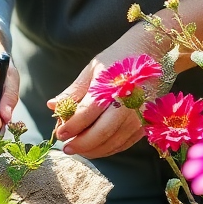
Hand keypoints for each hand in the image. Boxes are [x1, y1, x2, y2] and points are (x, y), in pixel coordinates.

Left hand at [50, 31, 154, 158]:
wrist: (150, 53)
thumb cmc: (116, 59)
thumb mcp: (92, 70)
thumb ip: (73, 91)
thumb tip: (52, 106)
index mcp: (110, 87)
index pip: (87, 113)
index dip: (71, 126)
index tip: (58, 134)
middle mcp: (127, 104)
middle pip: (102, 132)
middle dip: (81, 144)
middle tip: (66, 147)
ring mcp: (139, 116)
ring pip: (114, 142)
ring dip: (94, 150)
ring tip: (77, 149)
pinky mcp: (147, 124)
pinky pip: (126, 143)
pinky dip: (109, 149)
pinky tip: (96, 148)